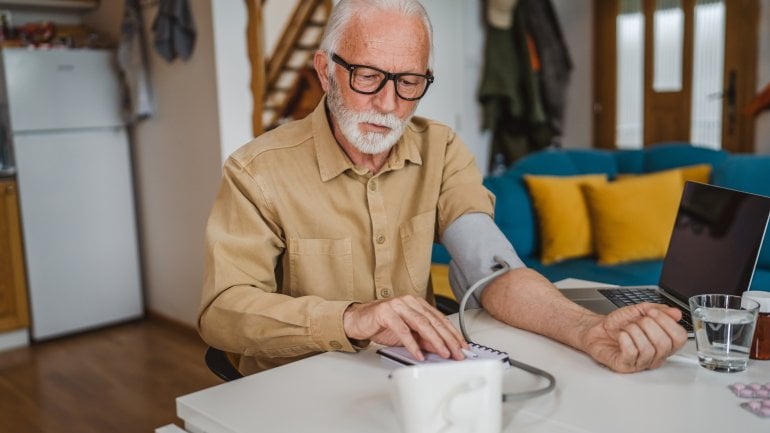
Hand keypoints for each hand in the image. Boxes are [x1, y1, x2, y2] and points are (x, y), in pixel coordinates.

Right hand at [343, 295, 467, 360]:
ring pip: (421, 323)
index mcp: (417, 303)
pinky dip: (412, 344)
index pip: (440, 318)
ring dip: (435, 340)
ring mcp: (397, 305)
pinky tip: (419, 354)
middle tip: (457, 352)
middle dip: (448, 338)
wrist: (357, 320)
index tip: (462, 346)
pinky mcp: (386, 312)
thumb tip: (442, 347)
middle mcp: (409, 301)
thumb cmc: (382, 324)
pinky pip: (402, 330)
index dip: (453, 333)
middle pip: (434, 321)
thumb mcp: (408, 333)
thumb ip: (424, 339)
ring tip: (444, 353)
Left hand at [582, 303, 687, 372]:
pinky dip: (625, 339)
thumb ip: (659, 310)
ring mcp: (640, 363)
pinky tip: (621, 336)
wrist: (598, 329)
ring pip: (647, 349)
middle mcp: (655, 355)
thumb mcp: (640, 311)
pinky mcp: (625, 366)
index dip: (667, 322)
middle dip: (648, 325)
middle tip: (637, 321)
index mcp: (663, 342)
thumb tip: (676, 313)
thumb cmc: (618, 323)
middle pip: (664, 344)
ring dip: (634, 331)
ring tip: (627, 329)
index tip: (652, 312)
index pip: (680, 338)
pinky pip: (631, 353)